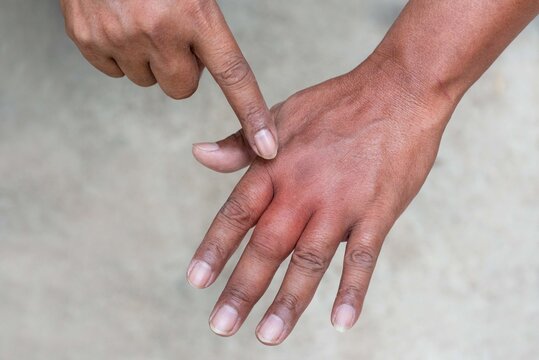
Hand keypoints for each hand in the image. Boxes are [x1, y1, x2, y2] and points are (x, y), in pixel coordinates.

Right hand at [60, 0, 277, 158]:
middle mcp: (159, 29)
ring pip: (148, 81)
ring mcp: (120, 36)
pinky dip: (119, 54)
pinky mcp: (88, 39)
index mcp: (196, 13)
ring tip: (140, 20)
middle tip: (170, 31)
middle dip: (181, 68)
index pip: (234, 75)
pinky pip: (114, 71)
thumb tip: (217, 67)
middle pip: (183, 88)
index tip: (267, 146)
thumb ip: (205, 26)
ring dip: (149, 60)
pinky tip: (117, 23)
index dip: (253, 114)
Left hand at [187, 53, 456, 343]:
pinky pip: (364, 258)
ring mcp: (342, 202)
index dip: (215, 248)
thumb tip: (199, 154)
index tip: (196, 282)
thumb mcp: (282, 114)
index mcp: (275, 166)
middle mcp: (303, 189)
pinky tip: (341, 322)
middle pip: (267, 246)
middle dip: (242, 289)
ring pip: (309, 260)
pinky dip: (352, 291)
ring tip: (268, 336)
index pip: (236, 214)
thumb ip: (241, 142)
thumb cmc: (337, 103)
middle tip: (221, 326)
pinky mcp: (378, 211)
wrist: (398, 89)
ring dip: (288, 302)